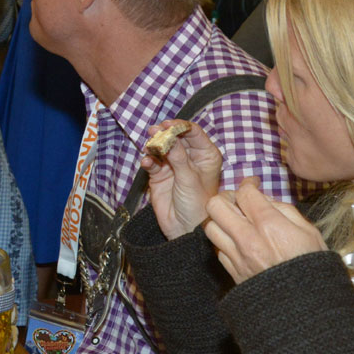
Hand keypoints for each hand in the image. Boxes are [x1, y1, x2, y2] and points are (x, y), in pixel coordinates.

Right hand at [141, 120, 222, 238]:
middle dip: (164, 133)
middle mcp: (190, 158)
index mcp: (205, 156)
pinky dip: (148, 160)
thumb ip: (178, 157)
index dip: (181, 127)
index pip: (193, 133)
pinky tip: (147, 163)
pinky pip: (152, 162)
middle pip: (175, 137)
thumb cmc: (197, 204)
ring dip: (154, 144)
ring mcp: (173, 166)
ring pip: (161, 147)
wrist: (184, 229)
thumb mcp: (189, 178)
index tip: (169, 125)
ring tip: (149, 145)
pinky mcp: (159, 175)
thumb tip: (167, 138)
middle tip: (155, 130)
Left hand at [203, 180, 327, 282]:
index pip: (244, 193)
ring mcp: (237, 256)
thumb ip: (286, 211)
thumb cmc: (313, 267)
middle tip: (238, 201)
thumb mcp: (310, 232)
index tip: (253, 185)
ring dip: (219, 220)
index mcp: (269, 225)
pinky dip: (223, 241)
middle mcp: (247, 239)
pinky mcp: (232, 272)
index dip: (248, 184)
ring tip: (234, 222)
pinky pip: (217, 249)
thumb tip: (266, 200)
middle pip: (215, 205)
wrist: (307, 307)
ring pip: (209, 227)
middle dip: (225, 198)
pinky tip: (237, 242)